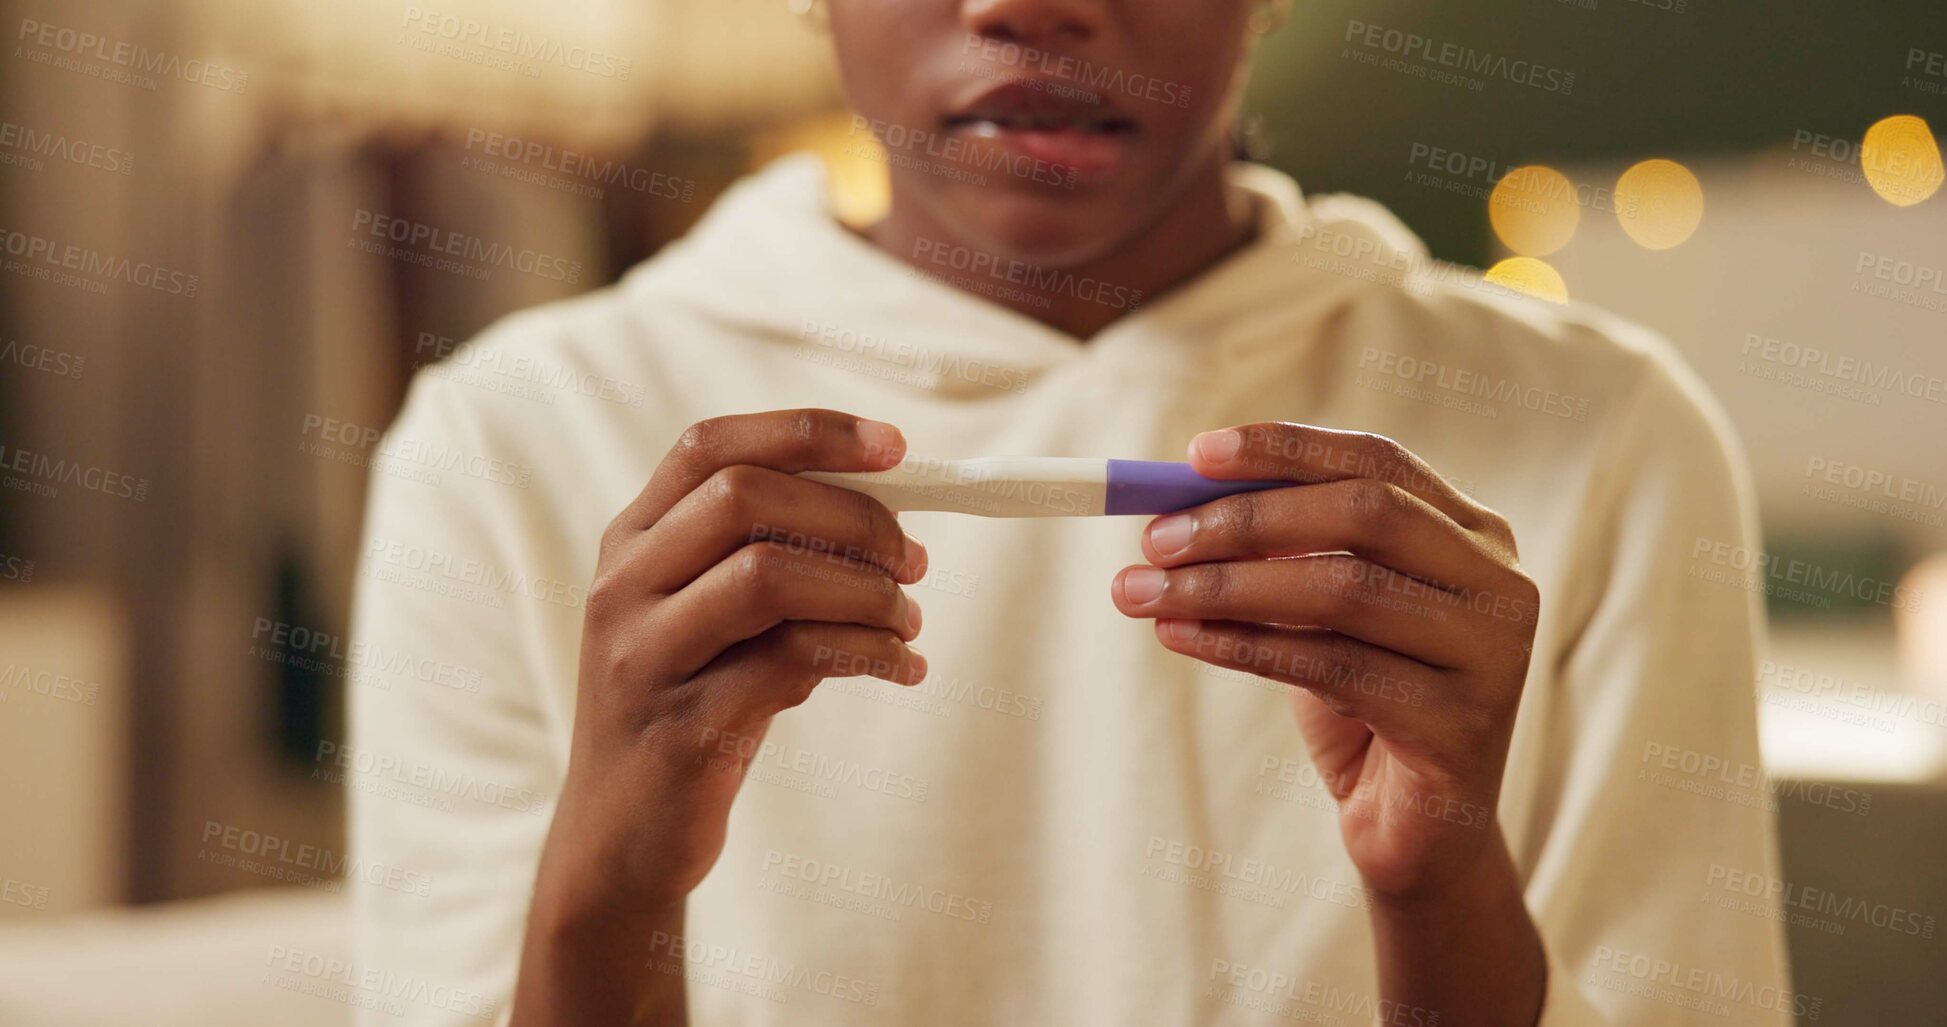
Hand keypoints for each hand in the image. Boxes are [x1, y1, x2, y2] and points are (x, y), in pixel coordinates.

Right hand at [536, 409, 927, 918]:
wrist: (619, 840)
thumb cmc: (687, 710)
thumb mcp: (708, 621)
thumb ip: (767, 559)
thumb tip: (886, 517)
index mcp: (632, 542)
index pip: (711, 446)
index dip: (809, 433)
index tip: (895, 448)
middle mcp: (625, 587)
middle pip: (746, 497)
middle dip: (853, 517)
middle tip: (914, 559)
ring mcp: (645, 657)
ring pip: (768, 575)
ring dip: (865, 591)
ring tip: (911, 621)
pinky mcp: (681, 728)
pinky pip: (791, 662)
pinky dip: (867, 653)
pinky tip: (902, 667)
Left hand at [1110, 422, 1539, 901]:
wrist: (1416, 831)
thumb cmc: (1361, 701)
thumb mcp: (1318, 611)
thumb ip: (1280, 552)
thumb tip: (1176, 503)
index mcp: (1473, 534)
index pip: (1377, 461)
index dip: (1286, 449)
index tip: (1194, 454)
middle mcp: (1500, 583)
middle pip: (1366, 514)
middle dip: (1246, 518)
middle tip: (1154, 539)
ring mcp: (1493, 654)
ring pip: (1343, 591)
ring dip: (1227, 586)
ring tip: (1143, 593)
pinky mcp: (1462, 724)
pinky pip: (1332, 667)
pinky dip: (1242, 645)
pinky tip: (1180, 637)